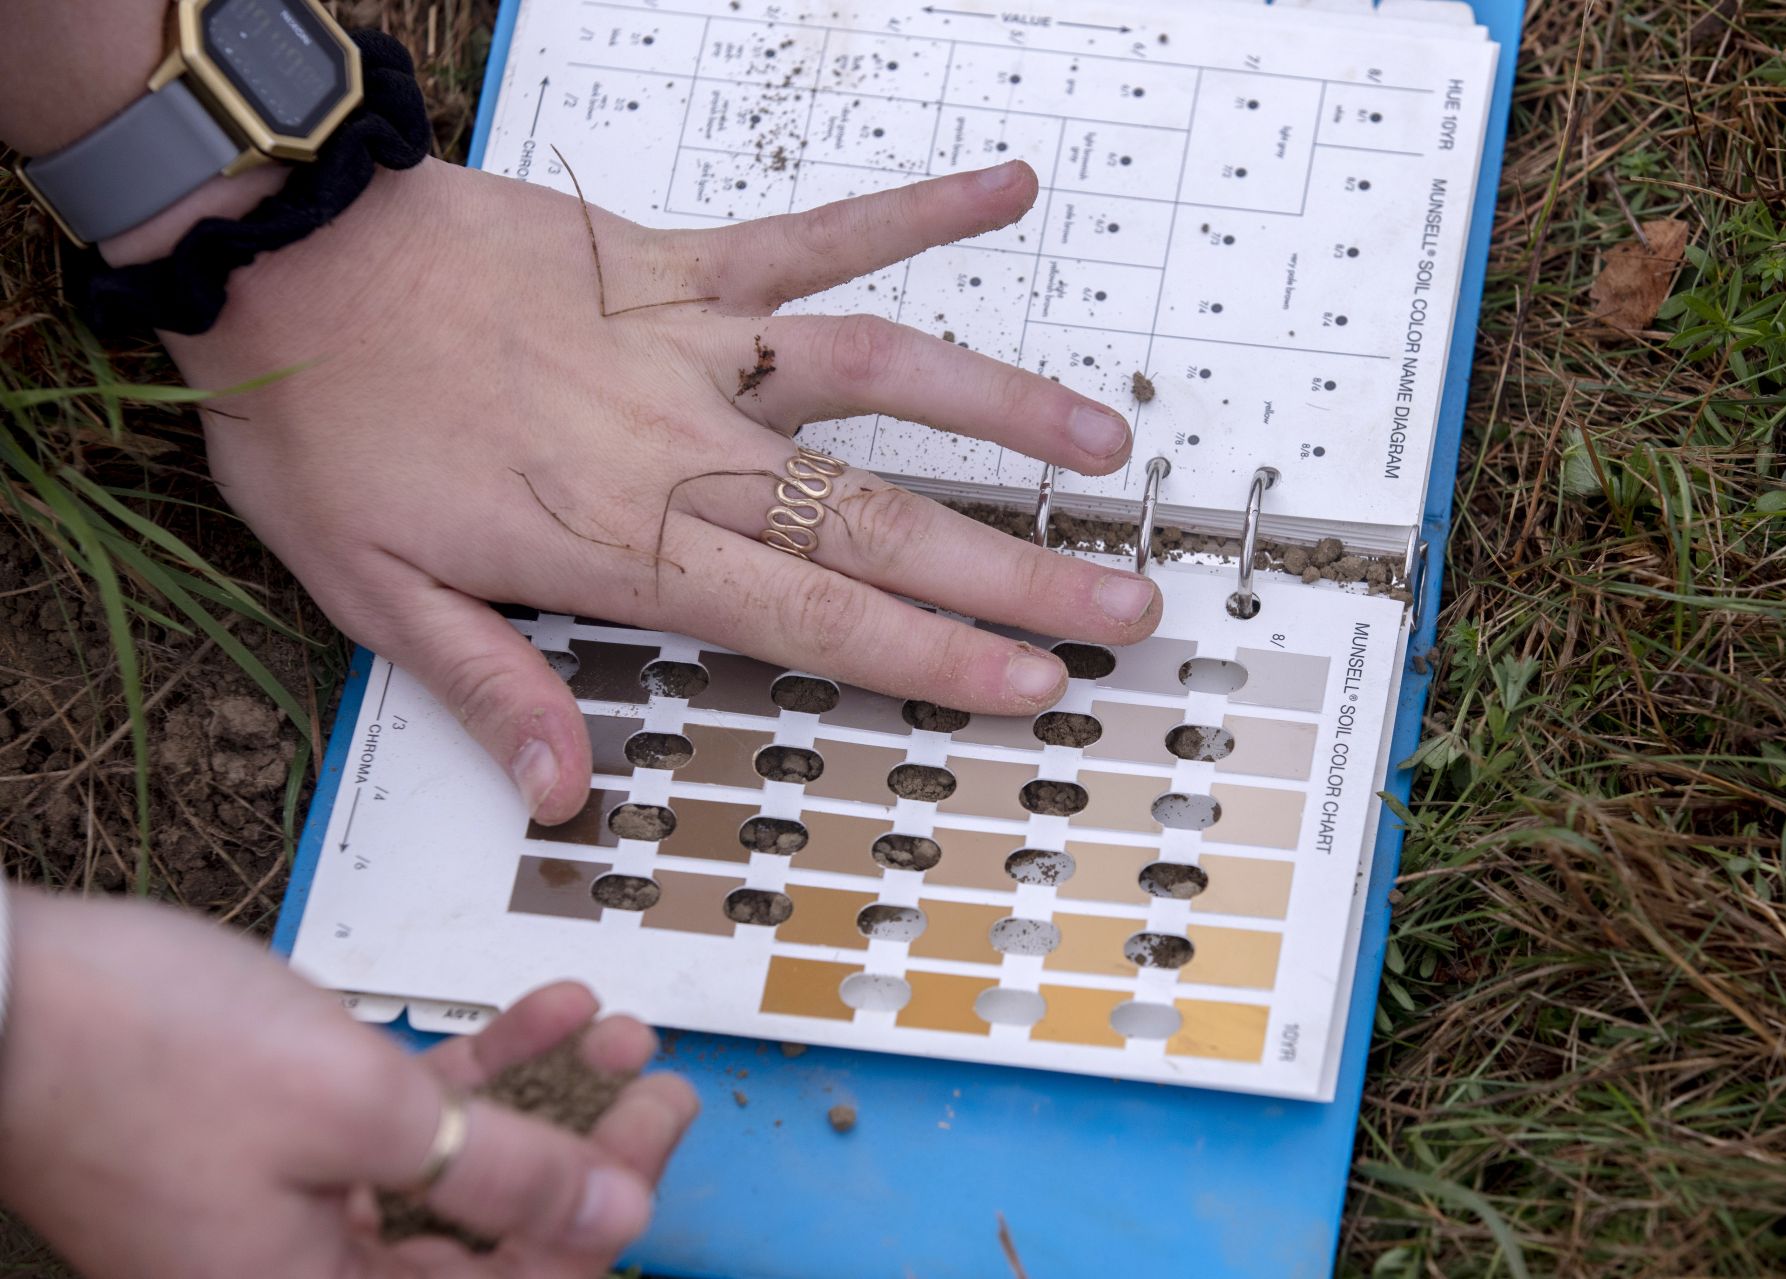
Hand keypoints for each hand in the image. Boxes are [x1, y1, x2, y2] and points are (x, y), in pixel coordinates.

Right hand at [0, 887, 697, 1278]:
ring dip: (543, 1102)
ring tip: (609, 1031)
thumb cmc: (141, 1054)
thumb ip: (497, 1174)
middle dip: (588, 1156)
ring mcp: (296, 1212)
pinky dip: (475, 1069)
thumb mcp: (354, 1107)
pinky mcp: (283, 1144)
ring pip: (461, 1174)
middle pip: (495, 1240)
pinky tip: (542, 1011)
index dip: (605, 1217)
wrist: (2, 992)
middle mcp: (306, 1275)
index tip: (661, 1130)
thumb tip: (615, 1216)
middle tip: (653, 1087)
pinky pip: (407, 1122)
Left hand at [162, 157, 1162, 824]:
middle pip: (880, 518)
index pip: (812, 614)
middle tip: (1127, 605)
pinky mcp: (684, 262)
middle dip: (1015, 571)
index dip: (934, 654)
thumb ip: (490, 687)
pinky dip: (913, 209)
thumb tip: (565, 792)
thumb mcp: (372, 591)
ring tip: (1107, 448)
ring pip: (878, 377)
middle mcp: (687, 443)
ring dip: (1001, 411)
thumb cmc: (325, 426)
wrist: (287, 256)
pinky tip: (1003, 190)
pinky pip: (816, 231)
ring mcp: (698, 342)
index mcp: (622, 538)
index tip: (1034, 681)